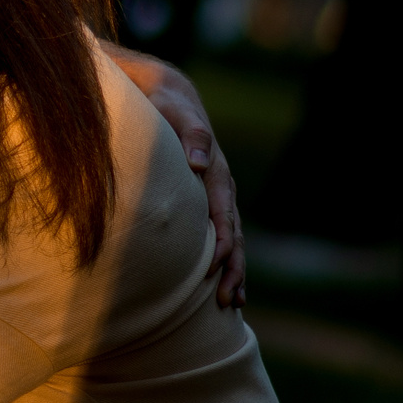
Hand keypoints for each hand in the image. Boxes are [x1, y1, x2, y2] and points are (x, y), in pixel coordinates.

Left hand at [109, 49, 245, 306]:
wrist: (170, 99)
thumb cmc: (168, 108)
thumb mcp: (177, 113)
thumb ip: (191, 135)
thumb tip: (198, 162)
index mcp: (216, 173)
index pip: (223, 213)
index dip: (222, 240)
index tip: (216, 266)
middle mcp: (221, 190)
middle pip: (233, 234)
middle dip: (232, 267)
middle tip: (228, 300)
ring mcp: (216, 200)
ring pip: (232, 241)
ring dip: (233, 271)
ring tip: (233, 303)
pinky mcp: (206, 206)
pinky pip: (221, 238)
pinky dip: (225, 262)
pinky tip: (222, 288)